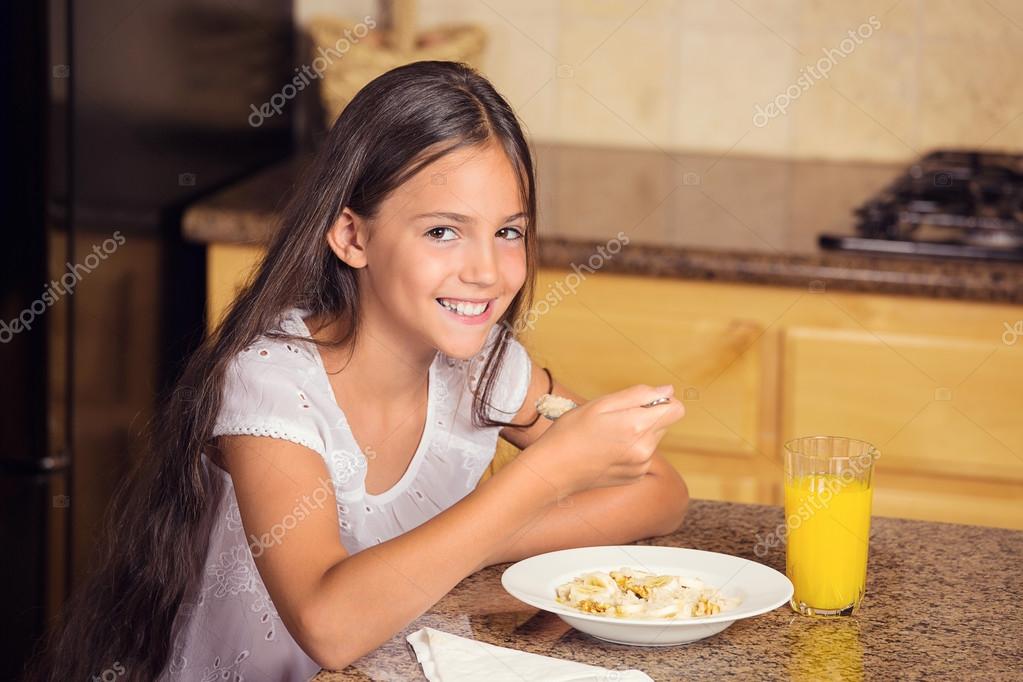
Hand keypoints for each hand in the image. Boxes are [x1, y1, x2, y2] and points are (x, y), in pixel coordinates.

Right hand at [521, 384, 684, 496]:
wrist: (554, 469)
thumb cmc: (572, 431)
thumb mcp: (601, 403)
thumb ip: (638, 395)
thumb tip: (668, 391)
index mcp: (638, 426)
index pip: (676, 409)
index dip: (660, 401)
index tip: (639, 403)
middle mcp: (645, 449)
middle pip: (663, 423)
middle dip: (645, 416)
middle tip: (613, 420)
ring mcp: (641, 466)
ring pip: (653, 439)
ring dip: (638, 433)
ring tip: (607, 436)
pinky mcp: (635, 477)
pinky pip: (643, 455)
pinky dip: (631, 450)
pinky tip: (608, 451)